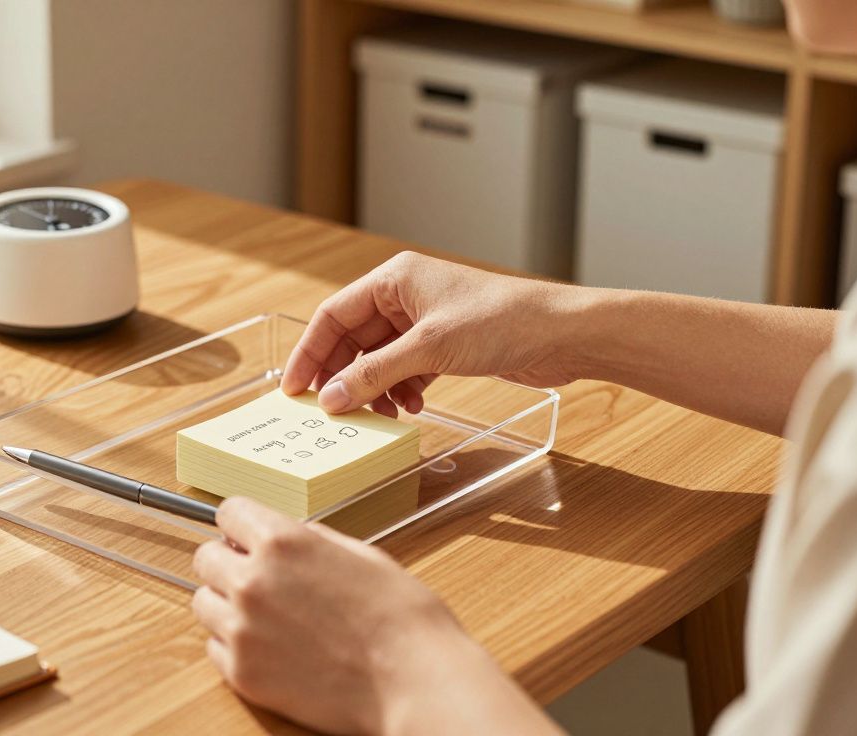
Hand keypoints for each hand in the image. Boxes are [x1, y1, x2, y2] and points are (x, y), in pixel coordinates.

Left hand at [192, 497, 556, 734]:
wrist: (414, 680)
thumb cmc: (400, 616)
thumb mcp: (358, 552)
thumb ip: (308, 540)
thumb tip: (282, 537)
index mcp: (282, 542)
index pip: (228, 513)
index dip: (241, 525)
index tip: (246, 536)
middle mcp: (252, 581)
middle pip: (205, 557)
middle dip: (228, 562)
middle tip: (256, 577)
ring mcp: (242, 630)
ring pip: (203, 603)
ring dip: (226, 603)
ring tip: (264, 615)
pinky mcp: (242, 673)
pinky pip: (214, 647)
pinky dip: (233, 644)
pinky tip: (269, 646)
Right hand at [282, 251, 584, 415]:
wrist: (562, 334)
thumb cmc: (502, 321)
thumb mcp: (429, 348)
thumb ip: (375, 374)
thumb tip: (331, 397)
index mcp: (394, 279)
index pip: (333, 315)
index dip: (309, 352)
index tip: (294, 388)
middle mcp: (405, 296)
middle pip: (353, 339)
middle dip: (343, 376)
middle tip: (330, 411)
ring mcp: (424, 321)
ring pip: (378, 359)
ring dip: (374, 388)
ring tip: (380, 414)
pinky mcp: (444, 345)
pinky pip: (405, 370)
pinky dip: (401, 390)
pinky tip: (411, 408)